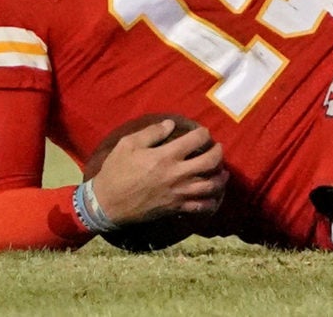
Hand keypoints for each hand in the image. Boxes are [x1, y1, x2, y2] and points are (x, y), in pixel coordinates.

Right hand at [88, 120, 226, 228]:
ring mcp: (179, 193)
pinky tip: (214, 196)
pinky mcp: (176, 208)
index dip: (203, 133)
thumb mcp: (128, 144)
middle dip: (218, 153)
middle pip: (210, 162)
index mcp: (166, 156)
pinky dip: (212, 201)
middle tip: (218, 148)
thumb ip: (151, 133)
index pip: (195, 140)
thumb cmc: (116, 171)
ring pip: (210, 186)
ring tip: (223, 171)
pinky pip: (201, 207)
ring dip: (221, 177)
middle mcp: (177, 174)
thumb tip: (171, 124)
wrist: (109, 203)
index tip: (203, 131)